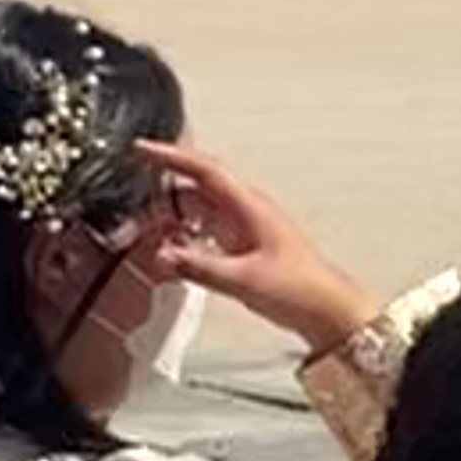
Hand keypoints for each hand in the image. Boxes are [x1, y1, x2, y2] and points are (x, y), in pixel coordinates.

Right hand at [150, 149, 381, 364]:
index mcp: (249, 207)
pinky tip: (172, 251)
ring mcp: (246, 229)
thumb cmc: (298, 289)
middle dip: (163, 191)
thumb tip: (163, 256)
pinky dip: (185, 236)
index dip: (171, 156)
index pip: (205, 170)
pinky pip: (208, 232)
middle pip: (197, 188)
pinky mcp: (245, 248)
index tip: (142, 149)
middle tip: (132, 201)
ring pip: (200, 211)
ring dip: (172, 216)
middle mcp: (246, 211)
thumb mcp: (244, 280)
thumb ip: (200, 267)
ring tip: (143, 228)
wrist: (328, 311)